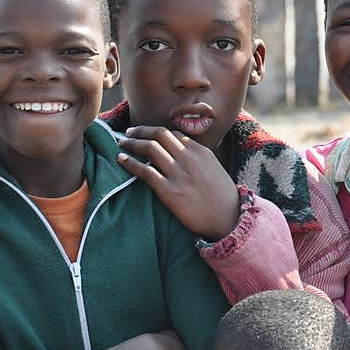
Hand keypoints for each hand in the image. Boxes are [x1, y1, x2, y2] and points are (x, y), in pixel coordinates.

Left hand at [117, 126, 240, 239]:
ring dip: (132, 143)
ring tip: (121, 143)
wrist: (228, 219)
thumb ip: (197, 158)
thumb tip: (179, 152)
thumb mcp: (213, 168)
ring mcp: (178, 174)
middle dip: (140, 131)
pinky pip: (145, 171)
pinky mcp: (169, 191)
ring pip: (150, 148)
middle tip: (128, 133)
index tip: (145, 133)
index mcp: (200, 151)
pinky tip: (121, 159)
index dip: (155, 130)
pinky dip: (130, 163)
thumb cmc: (222, 197)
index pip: (173, 133)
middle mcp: (188, 158)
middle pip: (159, 135)